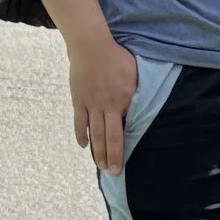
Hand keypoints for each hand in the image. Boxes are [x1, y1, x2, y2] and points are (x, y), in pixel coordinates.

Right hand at [68, 34, 138, 175]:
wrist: (92, 47)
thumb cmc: (118, 59)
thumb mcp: (136, 77)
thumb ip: (137, 95)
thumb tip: (141, 109)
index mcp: (123, 102)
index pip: (122, 132)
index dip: (121, 150)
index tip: (122, 166)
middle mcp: (106, 107)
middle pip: (106, 137)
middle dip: (110, 157)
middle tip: (112, 173)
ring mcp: (90, 104)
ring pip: (93, 133)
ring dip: (96, 151)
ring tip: (100, 165)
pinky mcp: (78, 100)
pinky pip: (79, 121)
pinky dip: (80, 134)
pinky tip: (83, 146)